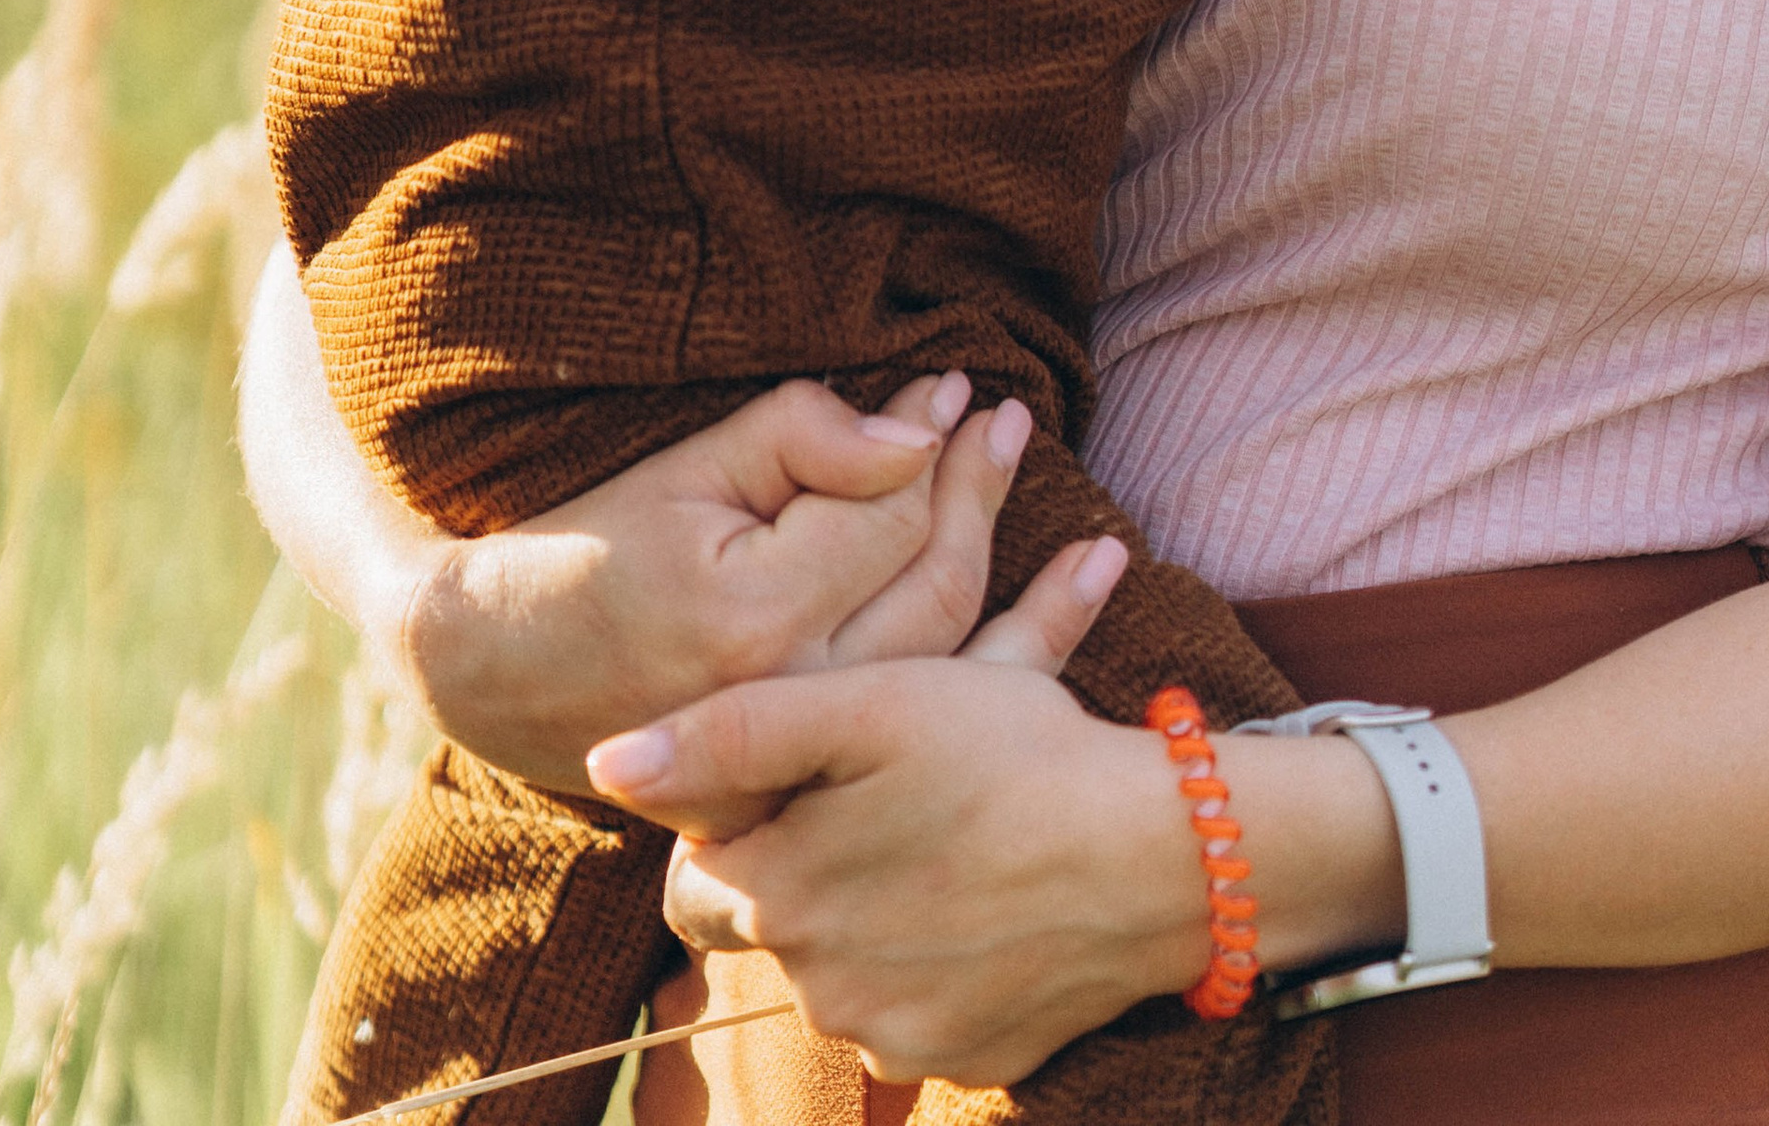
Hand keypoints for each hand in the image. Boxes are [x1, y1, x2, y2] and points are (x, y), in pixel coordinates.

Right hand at [398, 373, 1054, 791]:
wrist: (494, 665)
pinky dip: (967, 650)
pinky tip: (1009, 602)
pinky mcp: (796, 786)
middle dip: (978, 493)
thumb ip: (803, 439)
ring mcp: (796, 761)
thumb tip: (918, 434)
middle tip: (1007, 422)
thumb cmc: (592, 545)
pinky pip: (905, 711)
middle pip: (933, 589)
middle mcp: (787, 705)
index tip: (954, 388)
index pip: (888, 516)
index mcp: (754, 623)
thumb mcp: (688, 468)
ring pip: (939, 656)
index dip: (929, 441)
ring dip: (993, 565)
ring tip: (1007, 484)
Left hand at [593, 662, 1208, 1084]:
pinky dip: (932, 964)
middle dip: (801, 873)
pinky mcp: (966, 1062)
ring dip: (866, 917)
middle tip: (881, 802)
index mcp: (782, 899)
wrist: (1161, 855)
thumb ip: (731, 733)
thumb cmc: (1011, 754)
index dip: (738, 818)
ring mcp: (894, 1039)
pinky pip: (913, 1013)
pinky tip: (983, 901)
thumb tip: (608, 763)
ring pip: (839, 973)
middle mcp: (820, 991)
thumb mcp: (870, 705)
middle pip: (766, 929)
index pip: (693, 880)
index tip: (809, 775)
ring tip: (943, 841)